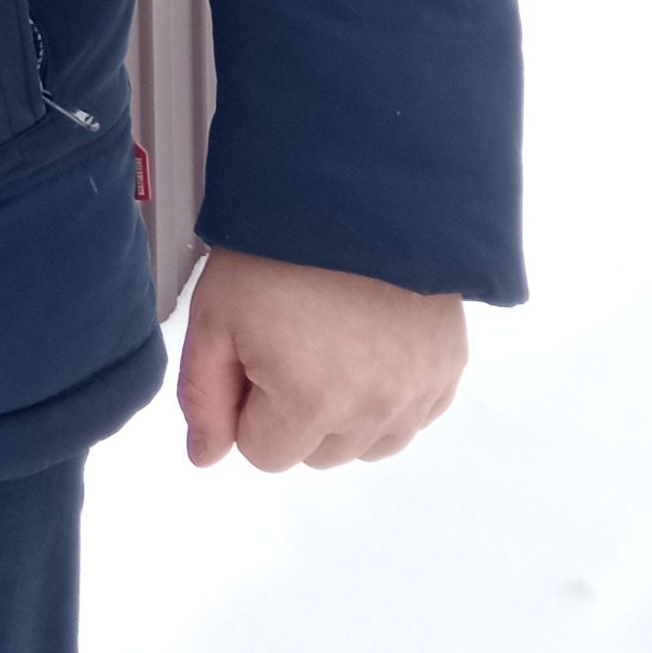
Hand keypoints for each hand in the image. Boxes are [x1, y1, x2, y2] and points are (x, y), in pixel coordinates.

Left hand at [177, 245, 467, 472]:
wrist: (359, 195)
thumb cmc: (279, 250)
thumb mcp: (215, 316)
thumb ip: (203, 396)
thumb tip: (205, 458)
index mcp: (310, 403)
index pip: (263, 454)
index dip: (247, 405)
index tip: (253, 352)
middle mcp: (373, 412)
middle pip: (315, 454)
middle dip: (292, 413)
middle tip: (291, 341)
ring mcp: (417, 395)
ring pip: (365, 444)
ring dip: (342, 414)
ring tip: (330, 344)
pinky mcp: (448, 372)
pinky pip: (410, 418)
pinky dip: (387, 399)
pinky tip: (369, 348)